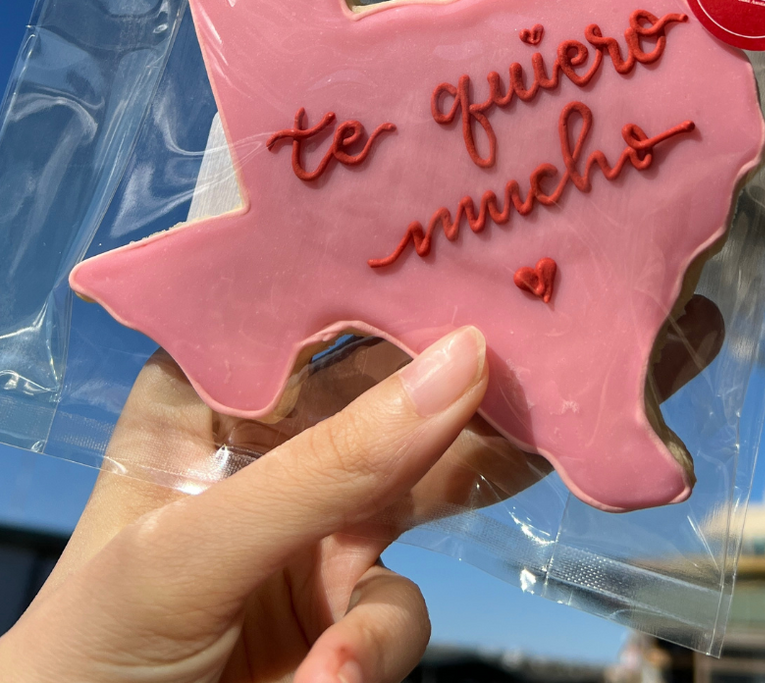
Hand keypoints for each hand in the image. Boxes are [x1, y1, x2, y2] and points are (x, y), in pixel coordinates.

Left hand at [0, 326, 488, 682]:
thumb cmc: (91, 652)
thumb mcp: (197, 549)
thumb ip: (331, 465)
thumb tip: (466, 359)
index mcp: (208, 396)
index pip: (306, 312)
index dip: (386, 284)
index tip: (473, 265)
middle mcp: (271, 445)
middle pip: (386, 392)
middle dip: (451, 394)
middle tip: (530, 379)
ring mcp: (317, 524)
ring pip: (422, 485)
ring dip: (436, 517)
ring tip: (404, 578)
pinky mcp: (347, 607)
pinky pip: (401, 605)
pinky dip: (376, 644)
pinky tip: (328, 676)